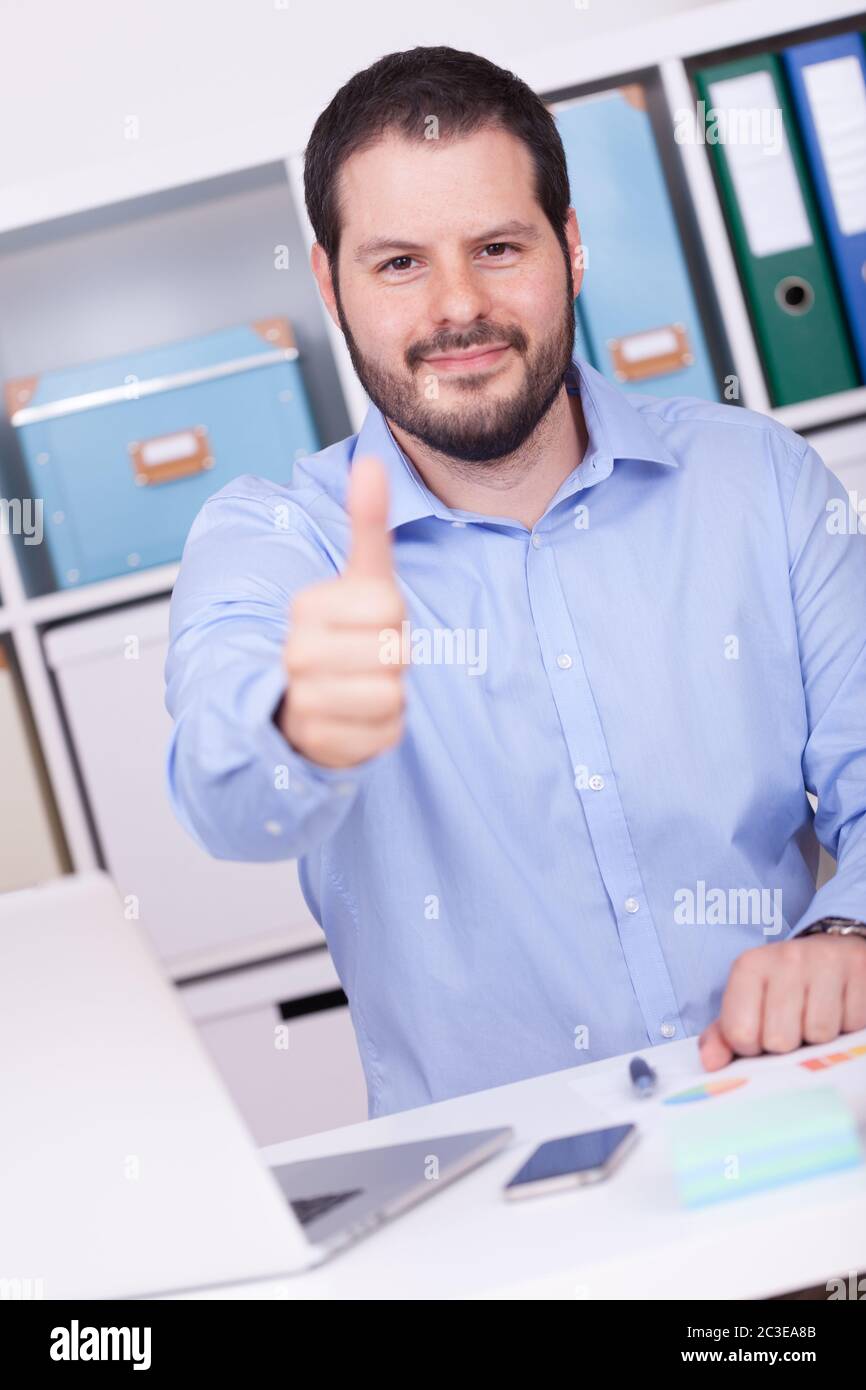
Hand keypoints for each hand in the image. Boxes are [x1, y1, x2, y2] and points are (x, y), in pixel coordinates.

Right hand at [280, 454, 407, 767]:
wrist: (303, 704)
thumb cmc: (343, 635)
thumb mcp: (359, 579)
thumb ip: (366, 523)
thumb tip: (373, 464)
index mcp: (306, 608)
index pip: (388, 607)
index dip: (394, 618)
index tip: (370, 622)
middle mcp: (297, 654)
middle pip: (393, 654)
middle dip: (394, 658)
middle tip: (369, 659)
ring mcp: (304, 701)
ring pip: (390, 696)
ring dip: (390, 696)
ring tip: (363, 687)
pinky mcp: (321, 745)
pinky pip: (384, 736)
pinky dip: (382, 731)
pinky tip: (358, 720)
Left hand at [699, 934, 865, 1069]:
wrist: (829, 953)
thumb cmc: (781, 986)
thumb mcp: (747, 1003)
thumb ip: (724, 1035)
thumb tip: (710, 1063)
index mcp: (749, 966)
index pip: (740, 1033)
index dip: (750, 1047)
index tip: (759, 1035)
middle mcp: (786, 958)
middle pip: (780, 1039)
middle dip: (786, 1044)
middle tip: (791, 1026)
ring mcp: (825, 962)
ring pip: (819, 1034)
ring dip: (818, 1037)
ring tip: (814, 1015)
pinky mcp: (859, 970)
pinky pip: (851, 1024)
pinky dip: (845, 1026)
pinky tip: (837, 1008)